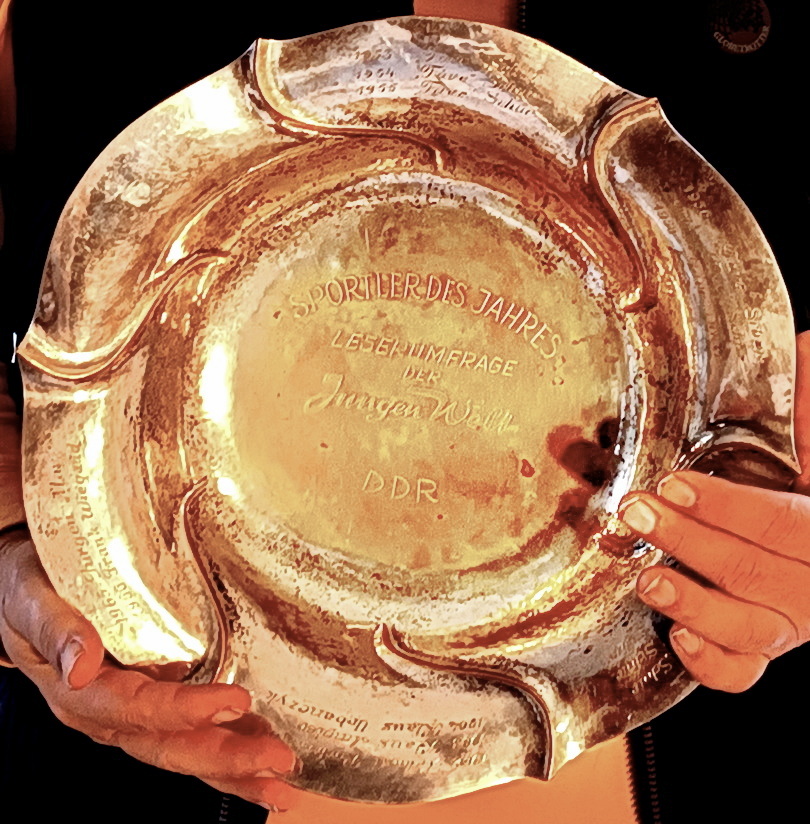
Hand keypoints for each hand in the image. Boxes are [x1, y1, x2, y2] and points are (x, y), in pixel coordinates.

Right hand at [0, 530, 301, 810]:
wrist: (26, 583)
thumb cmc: (27, 587)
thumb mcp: (30, 598)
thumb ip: (56, 628)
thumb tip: (80, 663)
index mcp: (79, 692)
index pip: (136, 709)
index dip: (185, 710)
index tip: (233, 701)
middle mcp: (109, 712)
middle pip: (170, 744)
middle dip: (226, 758)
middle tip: (277, 762)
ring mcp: (132, 711)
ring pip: (185, 748)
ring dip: (234, 767)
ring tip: (281, 780)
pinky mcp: (151, 696)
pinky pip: (189, 729)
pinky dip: (228, 742)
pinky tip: (263, 746)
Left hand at [618, 331, 809, 692]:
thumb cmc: (809, 496)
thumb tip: (802, 343)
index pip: (782, 524)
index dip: (728, 508)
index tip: (676, 486)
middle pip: (756, 572)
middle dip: (693, 543)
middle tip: (639, 514)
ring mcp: (791, 621)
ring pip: (752, 628)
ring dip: (696, 605)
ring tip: (649, 579)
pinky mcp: (763, 643)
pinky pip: (745, 671)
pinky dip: (714, 662)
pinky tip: (680, 637)